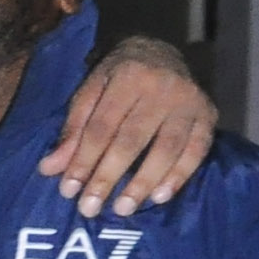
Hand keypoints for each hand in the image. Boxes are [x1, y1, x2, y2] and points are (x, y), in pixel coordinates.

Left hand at [42, 34, 217, 220]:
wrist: (160, 50)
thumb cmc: (118, 77)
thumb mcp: (90, 92)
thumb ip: (73, 130)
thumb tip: (49, 169)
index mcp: (126, 77)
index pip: (101, 127)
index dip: (84, 160)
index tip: (69, 190)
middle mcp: (161, 88)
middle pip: (131, 140)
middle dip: (109, 176)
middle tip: (90, 208)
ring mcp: (189, 101)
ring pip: (167, 147)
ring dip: (144, 182)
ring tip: (123, 209)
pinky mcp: (209, 114)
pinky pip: (197, 149)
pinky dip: (179, 175)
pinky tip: (160, 197)